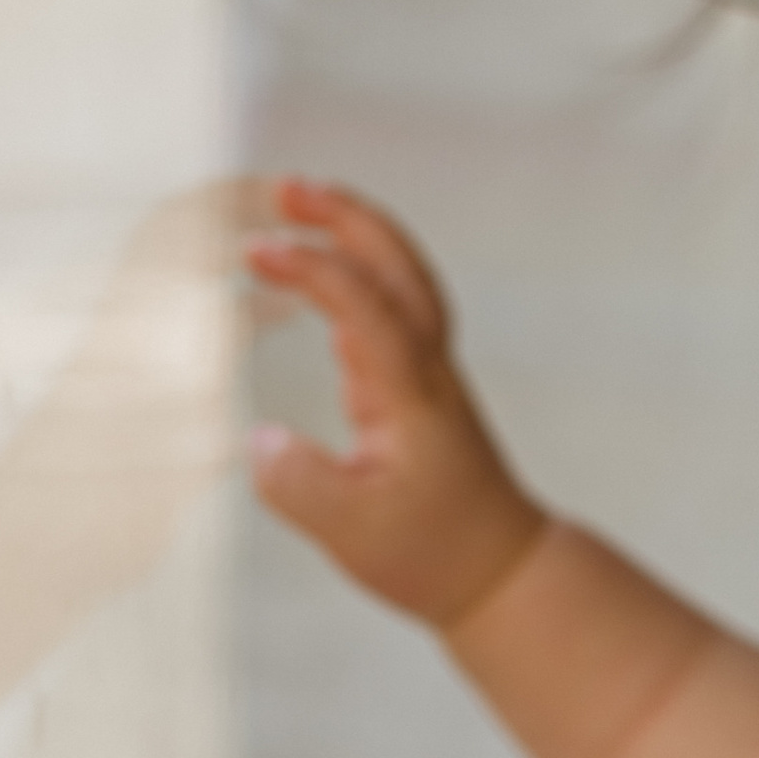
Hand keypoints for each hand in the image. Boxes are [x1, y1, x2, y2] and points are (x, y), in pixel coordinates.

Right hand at [246, 178, 546, 626]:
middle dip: (346, 217)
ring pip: (399, 279)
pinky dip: (354, 272)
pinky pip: (389, 305)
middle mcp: (426, 370)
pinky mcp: (418, 384)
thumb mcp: (352, 533)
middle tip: (286, 186)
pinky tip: (312, 270)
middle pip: (398, 269)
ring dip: (352, 234)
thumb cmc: (434, 553)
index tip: (261, 251)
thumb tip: (258, 441)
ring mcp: (427, 372)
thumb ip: (301, 486)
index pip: (369, 311)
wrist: (500, 571)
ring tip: (293, 205)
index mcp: (411, 396)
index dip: (318, 272)